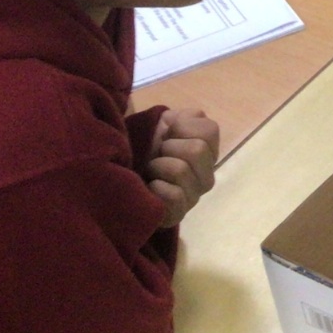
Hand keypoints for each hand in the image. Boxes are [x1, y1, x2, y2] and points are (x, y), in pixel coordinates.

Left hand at [145, 108, 219, 228]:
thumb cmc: (144, 147)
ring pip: (182, 170)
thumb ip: (182, 118)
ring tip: (150, 171)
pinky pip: (174, 196)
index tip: (168, 134)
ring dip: (158, 166)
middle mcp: (207, 174)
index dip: (181, 127)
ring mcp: (195, 196)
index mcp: (208, 150)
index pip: (209, 130)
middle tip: (157, 154)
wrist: (122, 175)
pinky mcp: (179, 214)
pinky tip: (150, 188)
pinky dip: (156, 189)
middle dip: (169, 147)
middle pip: (197, 149)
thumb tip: (176, 121)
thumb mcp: (164, 123)